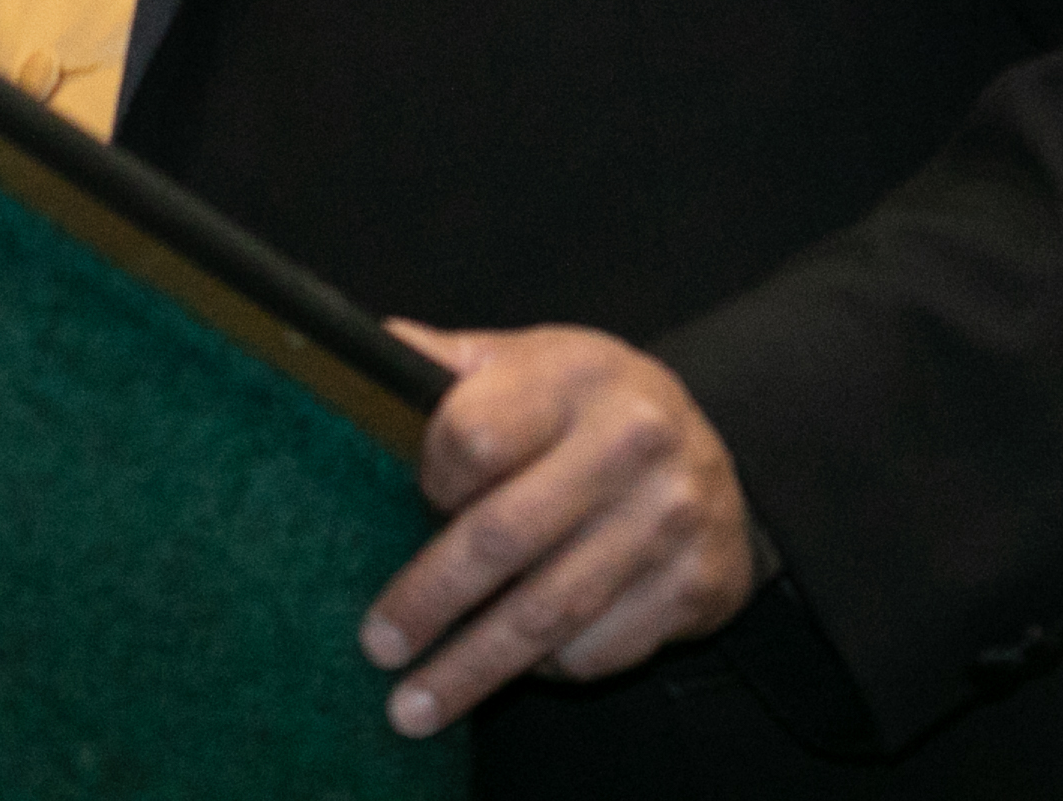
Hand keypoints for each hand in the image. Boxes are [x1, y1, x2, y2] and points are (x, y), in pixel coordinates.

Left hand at [358, 322, 760, 736]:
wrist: (709, 457)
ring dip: (474, 668)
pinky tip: (508, 672)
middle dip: (430, 600)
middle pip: (505, 535)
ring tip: (412, 708)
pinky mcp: (695, 586)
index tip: (413, 501)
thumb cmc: (586, 410)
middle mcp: (632, 443)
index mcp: (574, 376)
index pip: (477, 435)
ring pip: (550, 611)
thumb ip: (448, 369)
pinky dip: (544, 669)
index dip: (434, 477)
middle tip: (378, 646)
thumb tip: (353, 355)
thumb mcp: (527, 365)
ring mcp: (671, 518)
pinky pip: (598, 649)